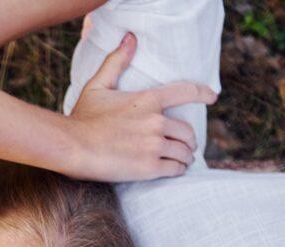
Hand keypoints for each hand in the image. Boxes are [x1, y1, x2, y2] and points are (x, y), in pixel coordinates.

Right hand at [65, 32, 217, 181]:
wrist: (72, 147)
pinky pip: (175, 169)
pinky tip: (174, 169)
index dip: (203, 94)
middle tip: (185, 145)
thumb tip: (130, 38)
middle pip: (188, 131)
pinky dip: (178, 170)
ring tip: (181, 160)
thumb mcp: (98, 86)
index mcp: (148, 100)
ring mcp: (153, 146)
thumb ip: (116, 62)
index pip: (186, 92)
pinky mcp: (149, 168)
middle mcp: (156, 122)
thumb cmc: (82, 118)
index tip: (213, 98)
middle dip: (189, 140)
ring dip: (185, 156)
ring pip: (184, 152)